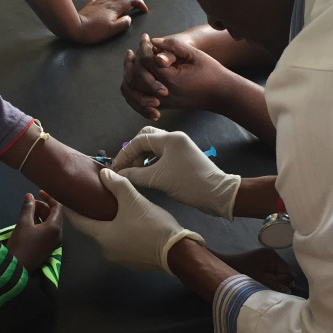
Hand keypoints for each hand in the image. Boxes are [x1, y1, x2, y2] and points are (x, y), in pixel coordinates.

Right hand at [6, 191, 62, 271]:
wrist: (16, 268)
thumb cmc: (20, 244)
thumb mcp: (23, 223)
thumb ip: (28, 208)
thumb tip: (29, 196)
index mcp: (55, 227)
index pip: (58, 207)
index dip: (49, 197)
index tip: (39, 192)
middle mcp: (58, 235)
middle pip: (55, 215)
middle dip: (43, 206)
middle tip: (30, 203)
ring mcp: (54, 242)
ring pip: (51, 223)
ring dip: (41, 214)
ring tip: (28, 211)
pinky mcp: (48, 247)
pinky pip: (48, 231)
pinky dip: (41, 223)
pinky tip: (30, 221)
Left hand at [64, 168, 203, 272]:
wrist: (178, 252)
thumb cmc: (152, 226)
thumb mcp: (133, 200)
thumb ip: (117, 184)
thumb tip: (104, 173)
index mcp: (102, 237)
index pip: (79, 222)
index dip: (71, 209)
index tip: (67, 199)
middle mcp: (107, 250)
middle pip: (94, 229)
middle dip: (94, 214)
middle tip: (95, 197)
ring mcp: (120, 258)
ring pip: (109, 236)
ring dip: (109, 223)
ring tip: (114, 206)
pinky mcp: (134, 261)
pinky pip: (122, 243)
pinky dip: (121, 232)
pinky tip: (129, 221)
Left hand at [76, 0, 147, 43]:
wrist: (75, 27)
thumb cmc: (94, 31)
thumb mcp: (112, 30)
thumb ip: (123, 23)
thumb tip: (129, 18)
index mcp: (114, 7)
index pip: (131, 0)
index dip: (140, 3)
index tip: (144, 9)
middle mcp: (107, 1)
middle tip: (138, 2)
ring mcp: (98, 1)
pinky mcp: (90, 4)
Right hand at [112, 126, 240, 220]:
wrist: (216, 193)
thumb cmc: (188, 183)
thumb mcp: (158, 179)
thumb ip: (135, 174)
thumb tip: (120, 173)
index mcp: (169, 139)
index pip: (139, 140)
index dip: (125, 154)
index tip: (116, 168)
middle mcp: (174, 138)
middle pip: (146, 138)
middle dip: (133, 152)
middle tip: (126, 167)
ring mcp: (180, 147)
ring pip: (154, 147)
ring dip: (142, 158)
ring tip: (134, 173)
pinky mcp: (183, 157)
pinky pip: (162, 155)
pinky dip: (151, 162)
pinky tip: (146, 174)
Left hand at [120, 34, 229, 120]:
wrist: (221, 94)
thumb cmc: (211, 72)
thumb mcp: (195, 54)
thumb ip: (174, 46)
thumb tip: (154, 41)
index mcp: (171, 79)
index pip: (146, 61)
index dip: (142, 47)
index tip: (145, 38)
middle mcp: (163, 93)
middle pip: (135, 77)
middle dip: (132, 61)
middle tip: (133, 49)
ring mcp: (163, 102)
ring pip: (134, 91)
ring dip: (128, 75)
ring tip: (130, 61)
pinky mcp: (164, 106)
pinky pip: (140, 102)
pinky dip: (133, 90)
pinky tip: (134, 77)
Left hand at [216, 247, 294, 293]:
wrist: (220, 269)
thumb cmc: (238, 271)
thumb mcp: (257, 279)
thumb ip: (274, 285)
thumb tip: (289, 291)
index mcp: (272, 255)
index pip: (287, 272)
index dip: (281, 282)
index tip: (269, 286)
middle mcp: (271, 257)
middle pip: (283, 275)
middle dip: (275, 284)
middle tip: (262, 285)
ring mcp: (266, 262)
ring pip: (276, 278)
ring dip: (269, 284)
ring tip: (258, 284)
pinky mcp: (261, 267)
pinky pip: (269, 278)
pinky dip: (265, 283)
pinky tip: (256, 284)